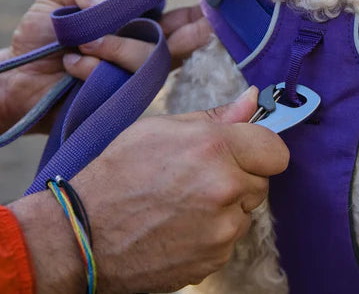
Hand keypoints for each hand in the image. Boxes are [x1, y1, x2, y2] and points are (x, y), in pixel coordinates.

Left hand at [0, 0, 210, 140]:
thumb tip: (105, 2)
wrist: (16, 79)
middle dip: (193, 33)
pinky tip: (72, 64)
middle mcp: (142, 52)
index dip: (200, 14)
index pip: (178, 19)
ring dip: (115, 45)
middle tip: (204, 26)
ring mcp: (133, 79)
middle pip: (180, 42)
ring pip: (148, 59)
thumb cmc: (40, 36)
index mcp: (137, 25)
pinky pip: (119, 80)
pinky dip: (91, 67)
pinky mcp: (120, 101)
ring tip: (82, 44)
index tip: (215, 5)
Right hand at [9, 87, 289, 293]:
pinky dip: (212, 234)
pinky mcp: (214, 259)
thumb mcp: (159, 129)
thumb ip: (215, 117)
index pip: (275, 150)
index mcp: (214, 148)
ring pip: (246, 211)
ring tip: (183, 204)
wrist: (82, 235)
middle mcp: (225, 188)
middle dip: (239, 177)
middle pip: (262, 181)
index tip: (243, 152)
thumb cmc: (116, 174)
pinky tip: (179, 227)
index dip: (259, 149)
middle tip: (198, 178)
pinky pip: (229, 239)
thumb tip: (254, 99)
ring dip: (226, 207)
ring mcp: (222, 229)